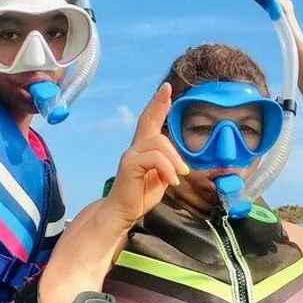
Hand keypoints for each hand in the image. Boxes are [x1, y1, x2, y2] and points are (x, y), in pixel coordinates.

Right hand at [106, 84, 188, 226]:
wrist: (122, 212)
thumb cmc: (139, 196)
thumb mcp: (160, 179)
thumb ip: (167, 166)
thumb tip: (178, 164)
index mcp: (144, 149)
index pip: (150, 122)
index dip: (158, 105)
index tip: (166, 90)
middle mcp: (135, 148)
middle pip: (150, 124)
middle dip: (161, 115)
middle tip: (173, 116)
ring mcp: (131, 154)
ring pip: (159, 144)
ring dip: (174, 161)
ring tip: (179, 176)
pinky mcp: (130, 164)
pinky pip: (155, 158)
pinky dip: (167, 169)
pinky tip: (172, 182)